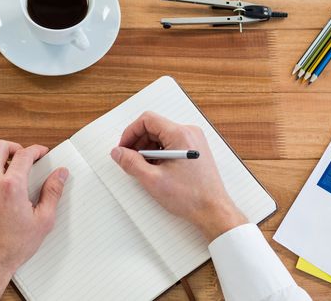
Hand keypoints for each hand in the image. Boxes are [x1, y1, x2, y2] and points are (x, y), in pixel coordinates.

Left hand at [0, 140, 68, 300]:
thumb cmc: (13, 246)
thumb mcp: (43, 221)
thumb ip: (52, 193)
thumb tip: (60, 175)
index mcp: (12, 186)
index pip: (25, 154)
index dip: (36, 150)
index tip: (40, 153)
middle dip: (13, 146)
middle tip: (21, 155)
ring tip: (2, 163)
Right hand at [110, 111, 246, 241]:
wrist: (213, 211)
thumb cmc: (190, 197)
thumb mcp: (153, 180)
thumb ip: (131, 163)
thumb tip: (118, 152)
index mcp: (180, 135)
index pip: (147, 120)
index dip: (130, 133)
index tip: (123, 148)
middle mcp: (189, 133)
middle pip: (154, 127)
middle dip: (138, 143)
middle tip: (130, 161)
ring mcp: (193, 141)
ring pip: (162, 136)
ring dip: (148, 150)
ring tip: (144, 169)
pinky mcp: (194, 151)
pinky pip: (171, 144)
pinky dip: (159, 154)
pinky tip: (156, 170)